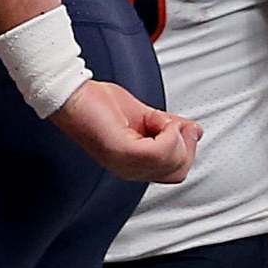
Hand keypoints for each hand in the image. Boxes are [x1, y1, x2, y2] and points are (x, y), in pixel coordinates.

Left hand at [52, 80, 199, 183]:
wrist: (71, 95)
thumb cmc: (99, 104)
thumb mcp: (145, 116)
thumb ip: (169, 127)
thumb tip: (195, 132)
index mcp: (136, 165)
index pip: (176, 172)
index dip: (187, 148)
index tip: (180, 126)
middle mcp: (130, 170)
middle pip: (179, 172)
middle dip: (187, 145)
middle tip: (175, 124)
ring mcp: (125, 164)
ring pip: (173, 162)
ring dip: (177, 135)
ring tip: (160, 119)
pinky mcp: (121, 152)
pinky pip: (160, 152)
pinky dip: (168, 133)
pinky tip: (157, 120)